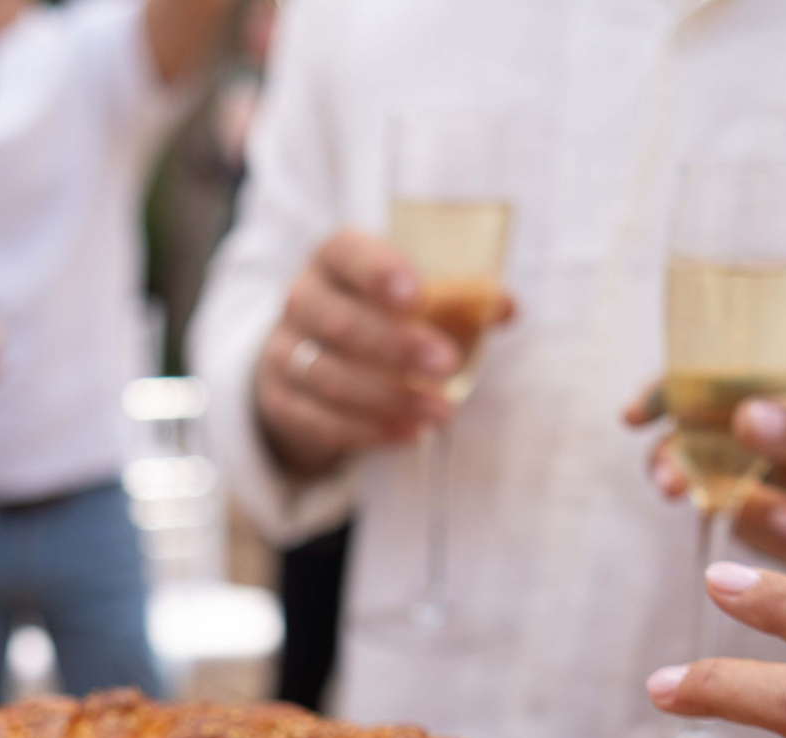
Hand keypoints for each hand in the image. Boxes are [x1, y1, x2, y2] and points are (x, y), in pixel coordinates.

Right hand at [254, 230, 498, 480]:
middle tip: (447, 364)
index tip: (416, 295)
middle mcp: (301, 301)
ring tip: (442, 411)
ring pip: (328, 376)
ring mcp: (284, 353)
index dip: (378, 272)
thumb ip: (458, 300)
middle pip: (339, 322)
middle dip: (395, 346)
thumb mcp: (416, 300)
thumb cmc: (378, 318)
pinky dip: (367, 431)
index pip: (347, 254)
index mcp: (334, 260)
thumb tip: (503, 307)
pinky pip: (319, 421)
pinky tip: (408, 435)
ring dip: (389, 397)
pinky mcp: (281, 403)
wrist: (311, 362)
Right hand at [626, 362, 785, 681]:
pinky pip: (729, 523)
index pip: (706, 371)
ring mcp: (746, 471)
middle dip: (676, 462)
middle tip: (673, 487)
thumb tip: (744, 418)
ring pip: (702, 483)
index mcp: (779, 381)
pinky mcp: (747, 516)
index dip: (664, 389)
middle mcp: (754, 421)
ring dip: (745, 508)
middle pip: (684, 431)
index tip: (636, 416)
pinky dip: (769, 534)